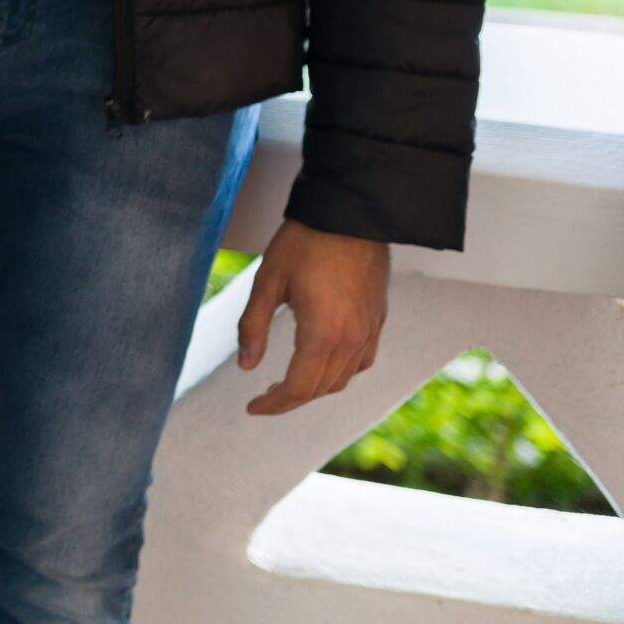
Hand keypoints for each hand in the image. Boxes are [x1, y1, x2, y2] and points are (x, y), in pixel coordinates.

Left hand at [237, 220, 389, 415]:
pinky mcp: (378, 320)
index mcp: (324, 334)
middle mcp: (353, 340)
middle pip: (321, 388)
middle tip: (263, 399)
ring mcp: (370, 331)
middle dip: (290, 400)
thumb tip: (246, 367)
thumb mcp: (267, 281)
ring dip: (315, 388)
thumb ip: (253, 327)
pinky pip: (362, 361)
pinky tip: (321, 365)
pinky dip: (340, 372)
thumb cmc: (304, 243)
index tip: (252, 409)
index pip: (299, 388)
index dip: (274, 404)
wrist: (350, 214)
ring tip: (286, 386)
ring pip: (343, 379)